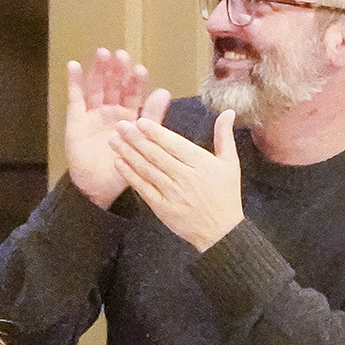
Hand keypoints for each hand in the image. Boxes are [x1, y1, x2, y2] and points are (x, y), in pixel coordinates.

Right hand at [64, 49, 169, 207]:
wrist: (99, 188)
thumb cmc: (124, 167)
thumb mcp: (143, 141)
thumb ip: (152, 117)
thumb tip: (164, 92)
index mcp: (129, 116)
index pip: (133, 94)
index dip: (135, 81)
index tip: (139, 69)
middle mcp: (111, 111)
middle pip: (113, 85)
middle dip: (117, 70)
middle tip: (120, 55)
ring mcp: (93, 114)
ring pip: (96, 87)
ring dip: (98, 70)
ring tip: (102, 54)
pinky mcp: (76, 119)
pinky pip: (75, 98)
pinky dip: (74, 82)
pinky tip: (75, 66)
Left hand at [112, 106, 243, 251]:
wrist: (221, 232)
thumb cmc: (226, 195)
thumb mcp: (230, 164)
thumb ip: (224, 136)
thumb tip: (228, 112)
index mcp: (201, 164)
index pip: (174, 144)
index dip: (155, 132)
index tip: (140, 121)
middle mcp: (186, 177)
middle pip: (156, 154)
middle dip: (135, 138)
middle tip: (120, 125)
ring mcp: (173, 193)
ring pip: (147, 169)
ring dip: (128, 154)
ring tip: (114, 141)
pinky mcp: (163, 208)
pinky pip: (143, 188)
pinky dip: (130, 175)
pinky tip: (119, 163)